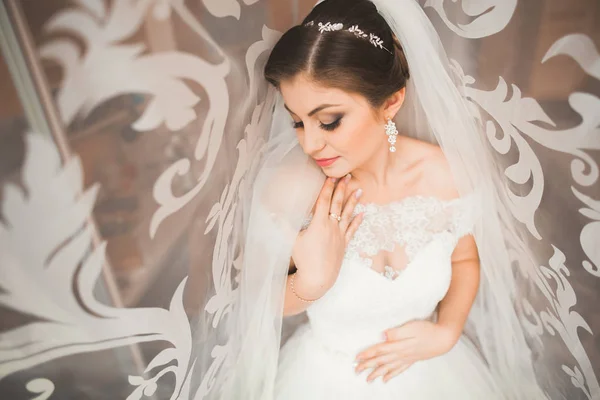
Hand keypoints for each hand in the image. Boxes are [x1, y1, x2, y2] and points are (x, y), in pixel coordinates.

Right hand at [291, 175, 362, 298]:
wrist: (318, 278)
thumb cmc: (304, 259)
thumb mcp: (292, 241)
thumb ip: (282, 225)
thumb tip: (270, 213)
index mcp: (319, 223)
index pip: (324, 201)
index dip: (327, 188)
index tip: (331, 177)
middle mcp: (332, 227)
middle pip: (337, 204)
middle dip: (342, 189)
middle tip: (348, 177)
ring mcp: (339, 235)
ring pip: (347, 214)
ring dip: (353, 201)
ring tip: (359, 190)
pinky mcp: (344, 244)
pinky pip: (352, 230)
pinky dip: (357, 221)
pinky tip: (362, 214)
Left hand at [355, 320, 457, 382]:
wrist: (443, 338)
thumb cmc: (427, 330)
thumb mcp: (411, 327)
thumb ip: (397, 332)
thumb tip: (383, 335)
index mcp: (399, 345)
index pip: (379, 350)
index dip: (367, 354)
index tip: (357, 358)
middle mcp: (401, 354)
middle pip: (381, 361)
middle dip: (368, 366)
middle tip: (356, 370)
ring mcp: (406, 359)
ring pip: (388, 368)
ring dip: (377, 373)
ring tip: (367, 379)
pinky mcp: (412, 360)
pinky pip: (399, 370)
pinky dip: (391, 375)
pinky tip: (385, 379)